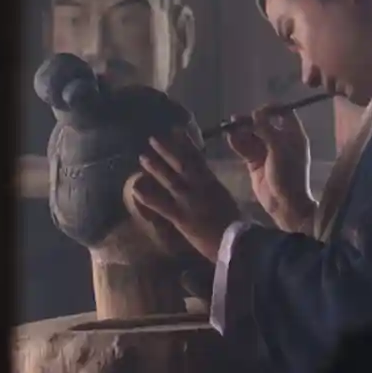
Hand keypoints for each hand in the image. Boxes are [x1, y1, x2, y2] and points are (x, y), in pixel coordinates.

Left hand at [131, 128, 240, 260]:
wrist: (237, 241)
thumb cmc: (237, 224)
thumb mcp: (227, 200)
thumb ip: (215, 191)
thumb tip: (208, 185)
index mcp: (213, 182)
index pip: (198, 158)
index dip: (187, 144)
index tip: (177, 131)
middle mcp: (199, 187)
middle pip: (181, 164)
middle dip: (167, 150)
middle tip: (153, 139)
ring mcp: (188, 200)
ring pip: (169, 179)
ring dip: (155, 167)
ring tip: (143, 157)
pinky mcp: (180, 216)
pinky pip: (160, 204)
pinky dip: (147, 196)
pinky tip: (135, 189)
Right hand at [226, 106, 314, 231]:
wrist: (284, 204)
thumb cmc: (288, 174)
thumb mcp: (279, 150)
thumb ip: (267, 130)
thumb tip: (257, 113)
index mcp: (293, 136)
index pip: (284, 114)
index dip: (271, 110)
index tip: (258, 110)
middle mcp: (281, 141)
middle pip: (264, 124)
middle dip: (250, 121)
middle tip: (236, 119)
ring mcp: (267, 152)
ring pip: (252, 136)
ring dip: (241, 132)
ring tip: (229, 128)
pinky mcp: (255, 162)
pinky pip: (245, 149)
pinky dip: (238, 143)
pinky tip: (230, 139)